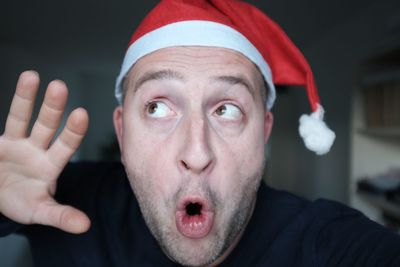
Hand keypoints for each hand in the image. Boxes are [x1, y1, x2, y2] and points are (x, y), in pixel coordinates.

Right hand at [0, 71, 89, 233]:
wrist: (0, 197)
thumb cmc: (24, 202)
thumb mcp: (40, 211)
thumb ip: (61, 216)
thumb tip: (85, 226)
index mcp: (51, 164)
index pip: (66, 145)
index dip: (74, 130)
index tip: (82, 113)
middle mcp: (37, 148)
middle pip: (47, 125)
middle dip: (53, 107)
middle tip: (60, 86)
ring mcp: (16, 142)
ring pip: (22, 116)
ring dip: (25, 97)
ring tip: (32, 75)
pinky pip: (4, 122)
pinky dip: (4, 107)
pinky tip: (9, 86)